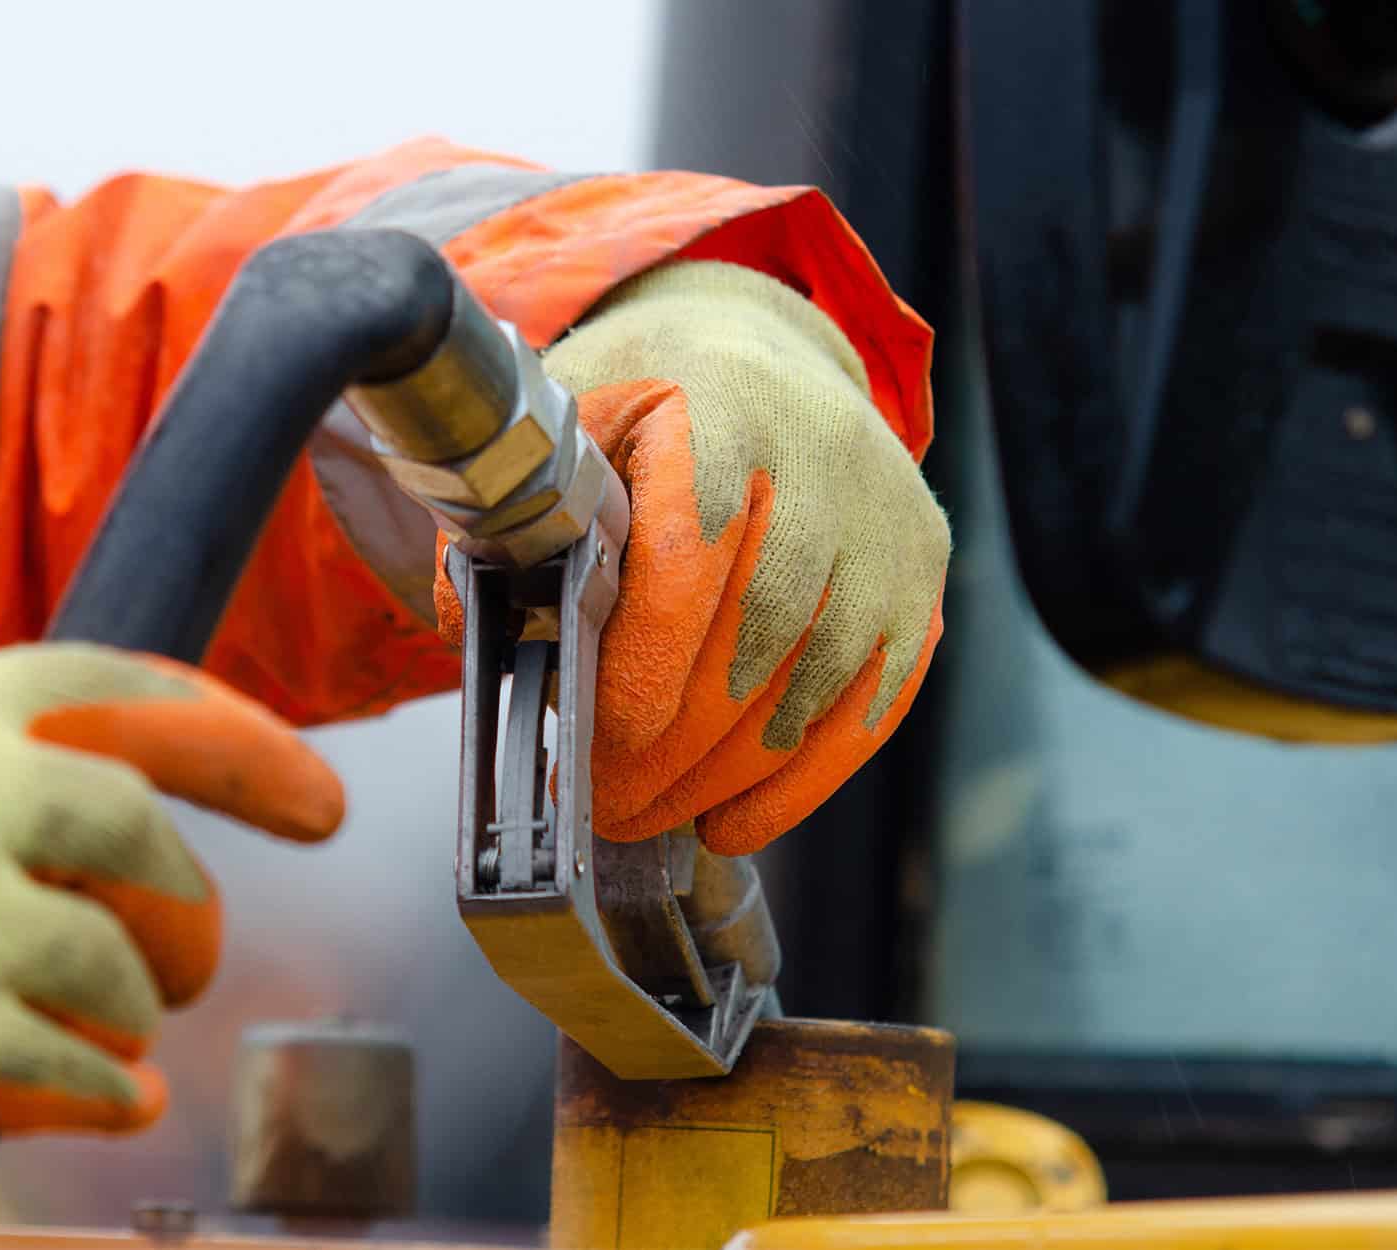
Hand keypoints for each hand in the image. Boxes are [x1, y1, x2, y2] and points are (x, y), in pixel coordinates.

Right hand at [0, 643, 341, 1165]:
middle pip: (147, 841)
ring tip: (100, 1029)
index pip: (131, 692)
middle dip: (188, 911)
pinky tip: (114, 1096)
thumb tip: (124, 800)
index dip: (241, 741)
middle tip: (192, 960)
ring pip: (124, 964)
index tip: (317, 797)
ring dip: (132, 1008)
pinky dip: (110, 1089)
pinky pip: (82, 1066)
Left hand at [439, 260, 947, 854]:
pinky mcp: (920, 577)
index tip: (595, 738)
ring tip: (650, 814)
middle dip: (673, 748)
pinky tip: (733, 820)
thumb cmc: (654, 407)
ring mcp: (886, 524)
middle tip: (605, 805)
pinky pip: (873, 704)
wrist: (765, 357)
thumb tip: (476, 628)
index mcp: (722, 410)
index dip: (646, 665)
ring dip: (725, 776)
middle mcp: (825, 461)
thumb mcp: (564, 431)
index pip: (693, 557)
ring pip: (815, 688)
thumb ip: (513, 524)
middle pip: (757, 640)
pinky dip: (802, 782)